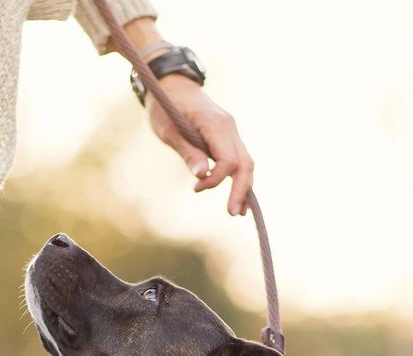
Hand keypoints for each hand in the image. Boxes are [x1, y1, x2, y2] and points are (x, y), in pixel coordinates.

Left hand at [145, 75, 254, 215]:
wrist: (171, 86)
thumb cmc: (166, 107)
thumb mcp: (170, 131)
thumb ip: (188, 152)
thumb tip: (202, 175)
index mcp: (215, 124)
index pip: (228, 159)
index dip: (216, 179)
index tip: (196, 188)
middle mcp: (229, 127)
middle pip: (245, 163)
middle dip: (241, 189)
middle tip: (233, 214)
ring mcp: (230, 131)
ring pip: (246, 162)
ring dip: (243, 186)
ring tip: (238, 211)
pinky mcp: (227, 136)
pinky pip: (238, 158)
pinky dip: (239, 177)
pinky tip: (239, 195)